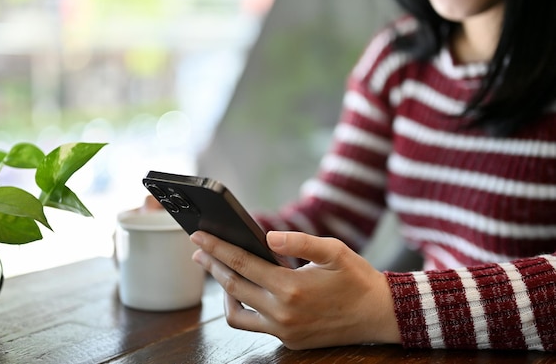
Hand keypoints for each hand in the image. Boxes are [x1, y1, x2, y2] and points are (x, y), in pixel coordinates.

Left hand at [190, 230, 399, 349]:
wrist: (380, 316)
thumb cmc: (358, 278)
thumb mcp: (335, 251)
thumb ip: (300, 242)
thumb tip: (268, 236)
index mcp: (291, 287)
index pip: (241, 263)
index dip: (216, 248)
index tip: (197, 236)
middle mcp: (282, 313)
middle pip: (233, 285)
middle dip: (212, 264)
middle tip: (198, 250)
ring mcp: (284, 330)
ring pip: (237, 312)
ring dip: (224, 290)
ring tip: (219, 271)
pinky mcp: (289, 341)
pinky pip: (254, 326)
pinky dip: (242, 308)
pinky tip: (243, 292)